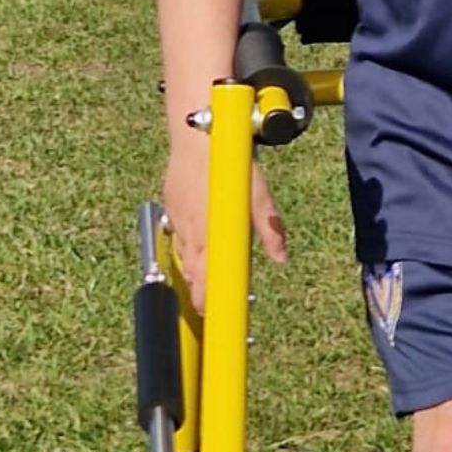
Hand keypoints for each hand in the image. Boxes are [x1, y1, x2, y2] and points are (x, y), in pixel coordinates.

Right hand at [163, 139, 288, 313]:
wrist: (199, 137)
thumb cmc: (231, 165)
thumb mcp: (259, 198)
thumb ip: (269, 230)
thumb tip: (280, 257)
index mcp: (209, 236)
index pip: (203, 279)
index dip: (204, 299)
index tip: (208, 314)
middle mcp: (189, 232)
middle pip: (189, 271)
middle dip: (194, 290)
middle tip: (202, 306)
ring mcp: (177, 217)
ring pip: (181, 253)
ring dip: (188, 269)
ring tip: (195, 282)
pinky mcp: (171, 203)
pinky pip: (175, 232)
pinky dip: (182, 244)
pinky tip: (187, 245)